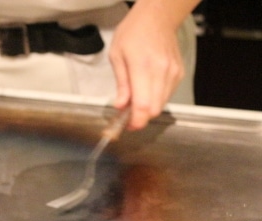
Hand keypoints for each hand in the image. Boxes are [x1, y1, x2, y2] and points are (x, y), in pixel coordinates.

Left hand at [109, 2, 186, 129]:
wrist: (157, 17)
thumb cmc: (134, 33)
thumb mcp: (117, 56)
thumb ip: (121, 84)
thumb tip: (121, 106)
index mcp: (143, 67)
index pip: (143, 105)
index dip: (136, 122)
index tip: (127, 126)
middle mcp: (161, 72)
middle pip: (154, 109)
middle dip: (140, 118)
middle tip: (127, 116)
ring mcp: (173, 74)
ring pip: (161, 105)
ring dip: (147, 109)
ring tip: (135, 101)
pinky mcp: (179, 74)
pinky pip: (167, 95)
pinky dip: (155, 99)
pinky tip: (146, 91)